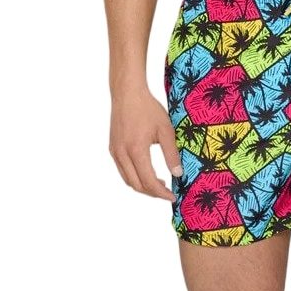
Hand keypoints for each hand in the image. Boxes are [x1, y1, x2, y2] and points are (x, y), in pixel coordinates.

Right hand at [109, 86, 181, 201]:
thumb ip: (171, 153)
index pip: (148, 181)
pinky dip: (134, 176)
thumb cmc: (148, 109)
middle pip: (136, 185)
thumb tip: (178, 173)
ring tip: (159, 183)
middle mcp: (122, 154)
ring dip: (142, 186)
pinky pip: (122, 170)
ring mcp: (115, 152)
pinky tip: (146, 171)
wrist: (127, 94)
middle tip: (167, 192)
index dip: (161, 193)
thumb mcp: (165, 130)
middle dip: (152, 193)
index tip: (173, 196)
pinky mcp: (113, 148)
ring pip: (127, 179)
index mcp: (136, 150)